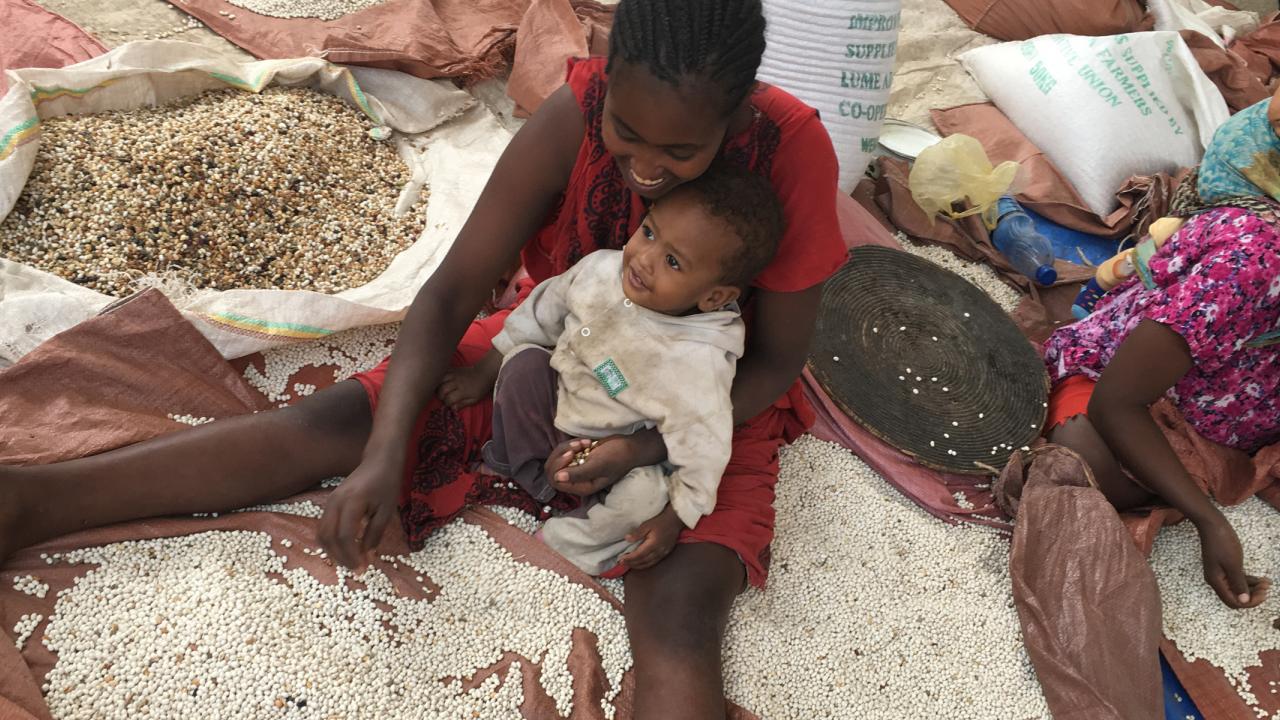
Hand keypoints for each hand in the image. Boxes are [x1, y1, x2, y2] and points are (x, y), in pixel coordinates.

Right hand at [317, 454, 401, 569]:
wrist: (379, 460)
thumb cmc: (387, 483)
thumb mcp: (386, 511)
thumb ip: (375, 534)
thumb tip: (367, 557)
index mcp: (352, 503)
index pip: (344, 536)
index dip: (351, 555)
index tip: (362, 569)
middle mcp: (335, 502)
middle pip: (328, 537)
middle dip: (340, 557)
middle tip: (355, 569)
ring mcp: (329, 502)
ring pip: (322, 533)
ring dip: (333, 551)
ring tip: (350, 562)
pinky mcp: (329, 503)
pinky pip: (324, 526)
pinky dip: (331, 541)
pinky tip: (345, 549)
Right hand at [436, 352, 500, 408]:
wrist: (483, 373)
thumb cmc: (479, 388)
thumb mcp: (474, 399)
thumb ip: (463, 404)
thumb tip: (452, 409)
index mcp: (463, 391)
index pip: (449, 399)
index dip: (447, 403)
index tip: (449, 404)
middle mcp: (457, 382)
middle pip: (442, 390)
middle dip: (440, 396)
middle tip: (443, 398)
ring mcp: (454, 374)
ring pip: (440, 380)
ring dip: (438, 387)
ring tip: (439, 390)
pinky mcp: (453, 369)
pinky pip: (442, 373)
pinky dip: (438, 378)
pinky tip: (439, 382)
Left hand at [545, 436, 635, 495]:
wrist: (629, 447)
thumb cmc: (617, 457)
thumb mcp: (598, 465)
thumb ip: (578, 473)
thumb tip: (557, 478)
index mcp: (581, 487)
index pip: (556, 481)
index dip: (559, 466)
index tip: (572, 453)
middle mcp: (576, 480)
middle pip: (553, 470)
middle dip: (561, 454)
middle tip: (577, 447)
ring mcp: (576, 469)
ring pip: (557, 459)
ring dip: (567, 447)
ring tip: (584, 443)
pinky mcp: (578, 458)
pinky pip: (564, 451)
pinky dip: (572, 444)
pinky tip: (586, 441)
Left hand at [618, 504, 683, 569]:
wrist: (674, 521)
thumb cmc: (660, 521)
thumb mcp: (647, 524)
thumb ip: (637, 533)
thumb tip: (627, 539)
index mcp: (653, 544)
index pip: (639, 555)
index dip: (630, 558)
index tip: (621, 559)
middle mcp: (658, 551)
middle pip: (643, 561)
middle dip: (631, 563)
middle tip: (622, 563)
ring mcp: (663, 554)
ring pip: (648, 564)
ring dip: (637, 566)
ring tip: (629, 564)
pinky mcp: (665, 554)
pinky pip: (653, 562)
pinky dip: (645, 564)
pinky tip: (640, 563)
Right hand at [1197, 515, 1269, 608]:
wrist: (1212, 524)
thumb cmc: (1222, 543)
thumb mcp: (1233, 564)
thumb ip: (1238, 583)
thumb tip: (1243, 601)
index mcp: (1216, 581)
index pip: (1233, 602)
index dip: (1249, 602)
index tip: (1264, 595)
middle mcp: (1216, 580)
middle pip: (1235, 597)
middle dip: (1252, 595)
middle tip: (1267, 588)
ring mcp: (1219, 574)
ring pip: (1237, 588)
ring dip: (1252, 587)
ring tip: (1266, 582)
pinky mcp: (1223, 567)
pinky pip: (1236, 579)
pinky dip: (1248, 580)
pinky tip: (1259, 578)